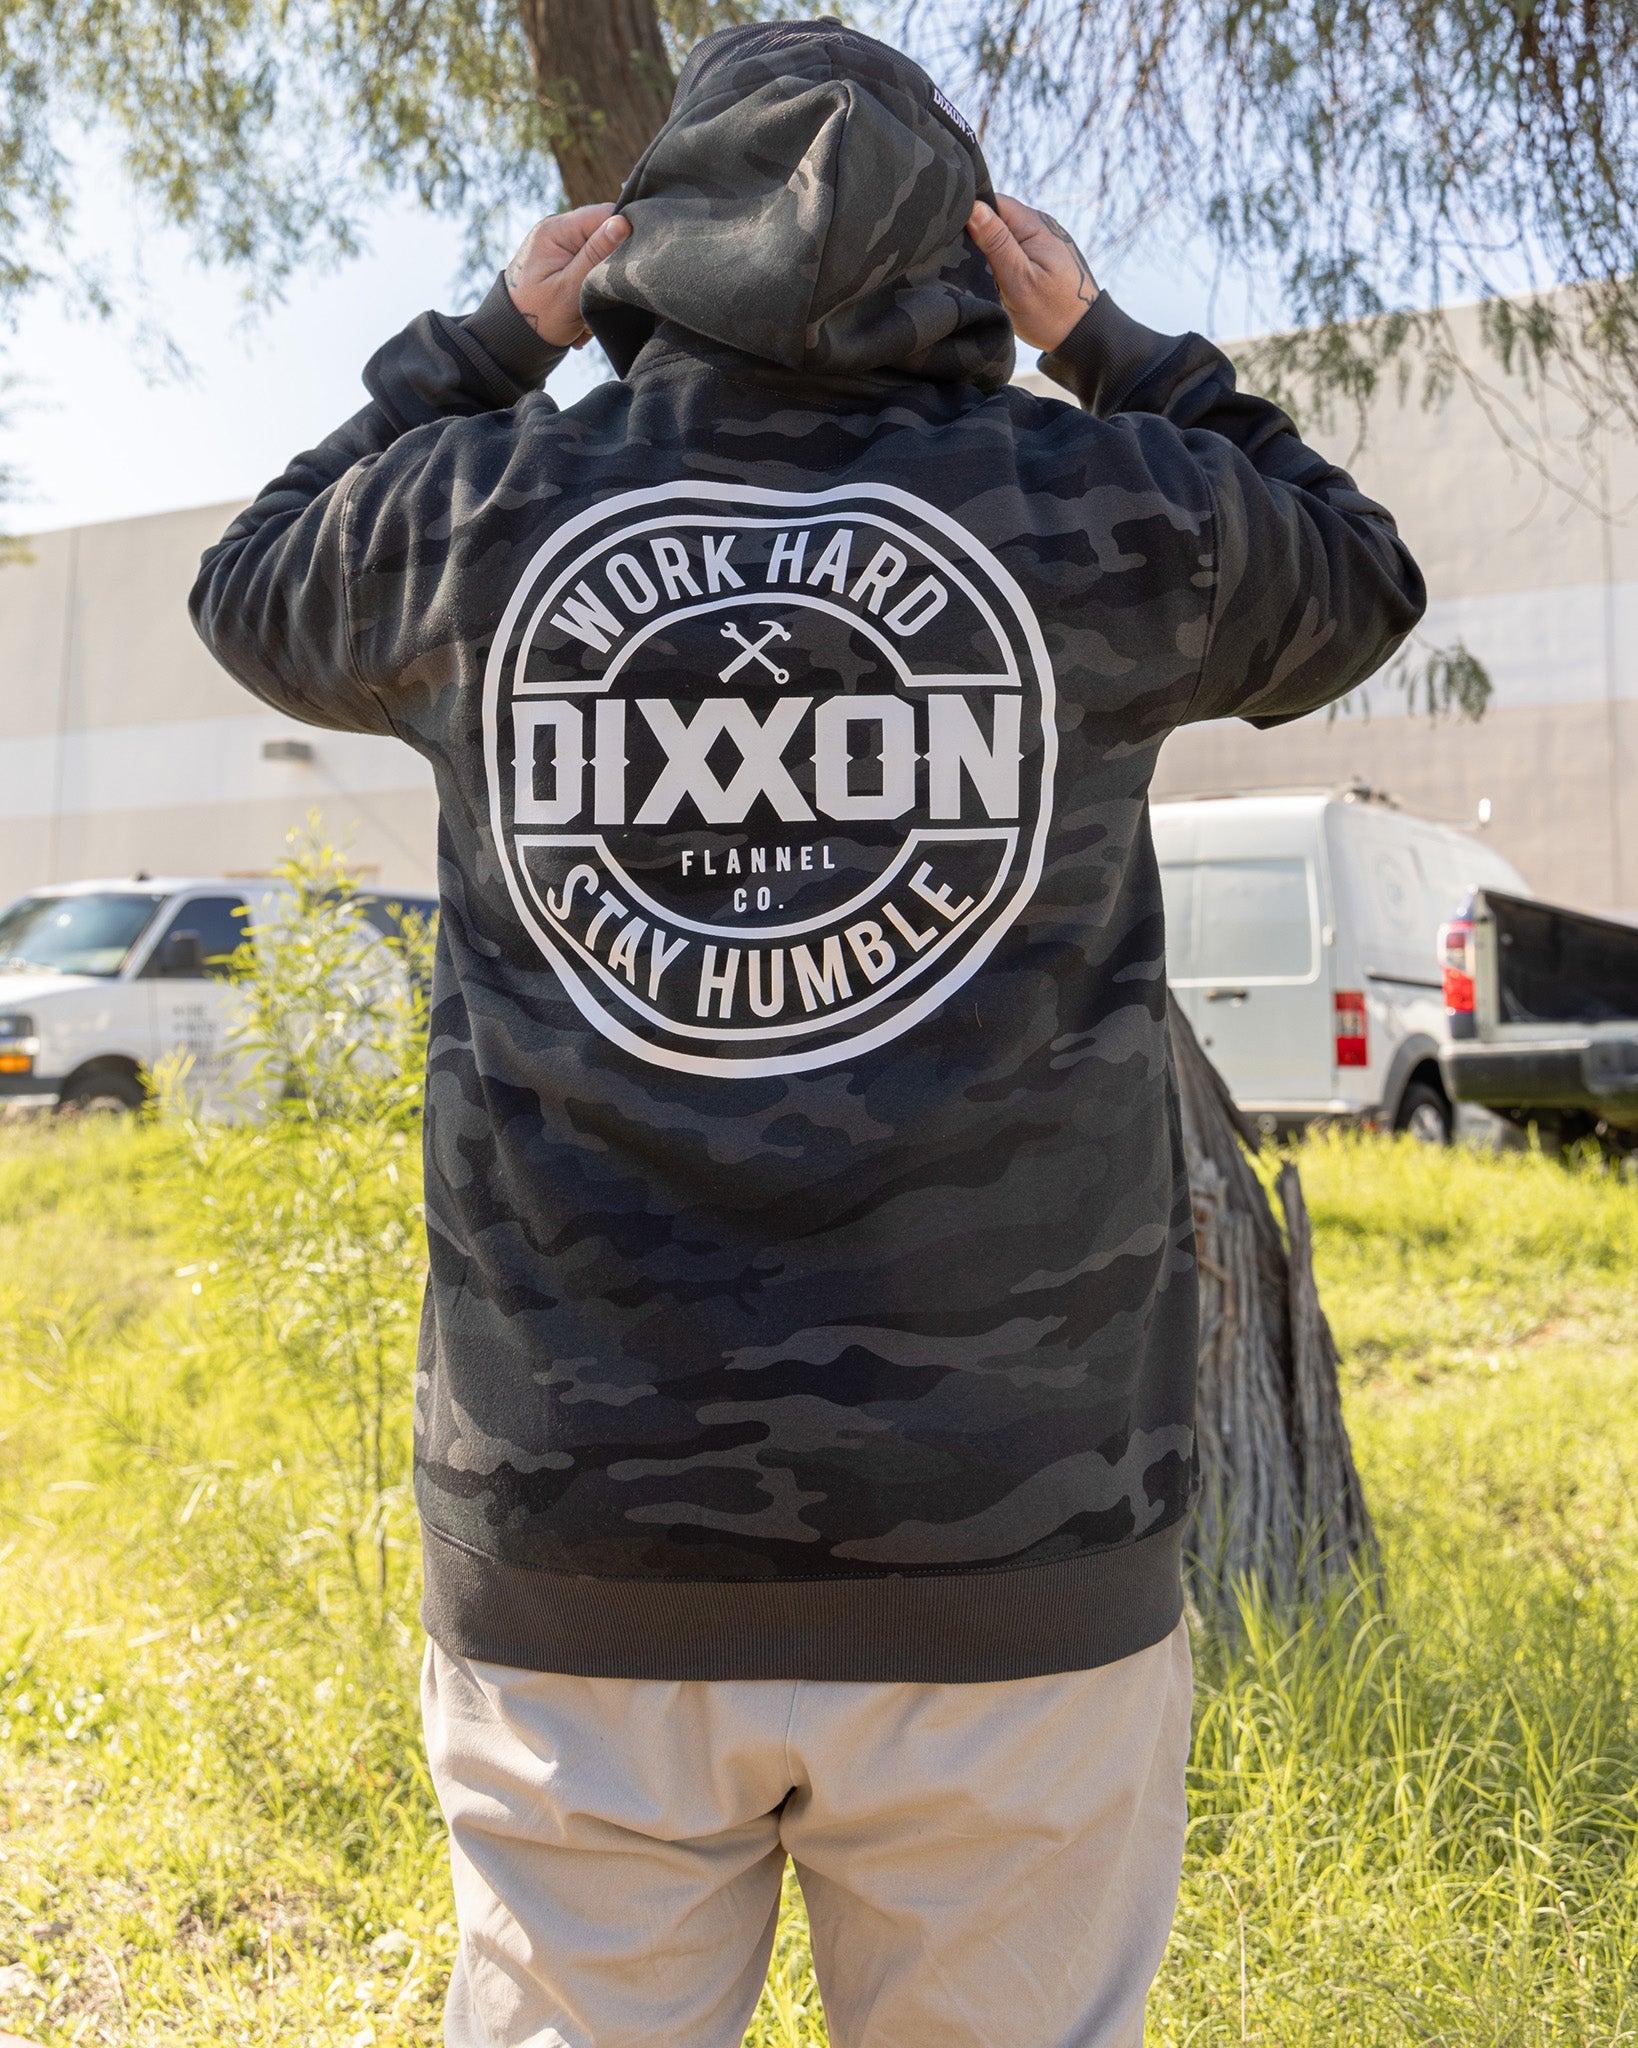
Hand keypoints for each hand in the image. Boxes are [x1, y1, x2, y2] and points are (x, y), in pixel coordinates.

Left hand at [504, 204, 631, 348]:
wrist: (515, 339)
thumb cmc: (539, 318)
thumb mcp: (571, 289)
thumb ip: (597, 255)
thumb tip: (623, 222)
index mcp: (555, 230)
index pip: (605, 215)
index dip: (624, 236)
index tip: (623, 268)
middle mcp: (557, 230)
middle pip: (604, 235)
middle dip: (610, 266)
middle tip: (601, 295)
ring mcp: (560, 245)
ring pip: (600, 255)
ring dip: (600, 283)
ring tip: (588, 308)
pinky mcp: (564, 261)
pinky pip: (590, 268)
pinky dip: (592, 289)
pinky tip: (583, 308)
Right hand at [966, 195, 1096, 351]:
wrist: (1082, 335)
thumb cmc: (1051, 313)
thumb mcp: (1018, 280)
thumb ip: (996, 243)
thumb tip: (974, 208)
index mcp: (1034, 224)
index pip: (993, 201)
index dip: (970, 213)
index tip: (954, 236)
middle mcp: (1040, 224)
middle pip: (996, 216)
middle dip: (977, 233)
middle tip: (962, 259)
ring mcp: (1041, 239)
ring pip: (1002, 233)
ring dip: (987, 248)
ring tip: (977, 269)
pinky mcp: (1039, 255)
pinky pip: (1012, 247)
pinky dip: (999, 258)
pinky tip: (993, 274)